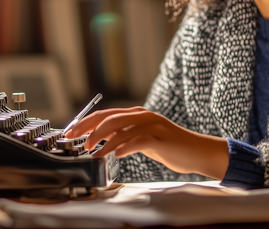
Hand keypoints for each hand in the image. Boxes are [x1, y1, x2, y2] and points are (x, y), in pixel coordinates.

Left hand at [66, 106, 228, 179]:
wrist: (197, 151)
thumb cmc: (169, 147)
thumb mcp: (143, 139)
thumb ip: (125, 136)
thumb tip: (102, 142)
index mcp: (137, 115)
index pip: (105, 114)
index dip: (86, 122)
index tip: (71, 132)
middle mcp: (143, 116)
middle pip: (110, 117)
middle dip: (89, 128)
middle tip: (77, 141)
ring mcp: (153, 125)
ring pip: (122, 127)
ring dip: (104, 140)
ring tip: (93, 151)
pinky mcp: (161, 137)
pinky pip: (139, 139)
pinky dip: (125, 146)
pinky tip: (116, 154)